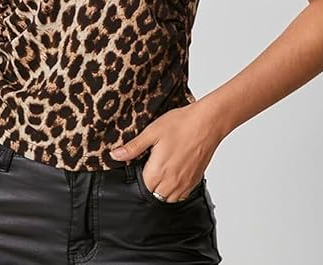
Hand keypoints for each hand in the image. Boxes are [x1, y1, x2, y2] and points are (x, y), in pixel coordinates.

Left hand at [109, 102, 223, 202]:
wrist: (208, 123)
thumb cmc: (181, 124)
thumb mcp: (152, 132)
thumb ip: (133, 147)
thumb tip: (115, 156)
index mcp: (159, 170)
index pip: (142, 187)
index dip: (138, 177)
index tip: (139, 164)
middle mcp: (172, 181)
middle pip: (154, 194)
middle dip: (148, 184)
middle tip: (150, 165)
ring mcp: (185, 183)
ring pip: (168, 198)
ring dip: (161, 189)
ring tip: (160, 170)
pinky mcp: (195, 180)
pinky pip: (181, 195)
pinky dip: (174, 190)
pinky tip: (173, 173)